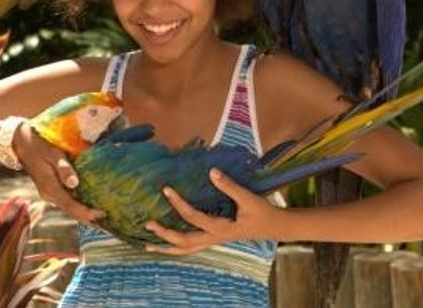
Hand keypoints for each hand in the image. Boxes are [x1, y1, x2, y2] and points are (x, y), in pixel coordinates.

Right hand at [12, 121, 99, 223]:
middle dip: (88, 218)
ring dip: (84, 214)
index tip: (101, 214)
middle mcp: (50, 195)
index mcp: (50, 188)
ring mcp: (50, 194)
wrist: (23, 145)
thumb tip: (75, 183)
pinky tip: (89, 206)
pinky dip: (79, 206)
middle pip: (71, 211)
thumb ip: (64, 169)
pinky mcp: (52, 190)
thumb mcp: (53, 155)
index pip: (71, 206)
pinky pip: (67, 202)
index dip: (86, 212)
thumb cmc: (40, 147)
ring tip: (101, 219)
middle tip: (106, 223)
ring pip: (69, 208)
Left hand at [144, 168, 287, 254]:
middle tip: (148, 224)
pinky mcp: (215, 239)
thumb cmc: (262, 212)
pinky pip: (192, 247)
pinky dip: (177, 247)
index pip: (193, 217)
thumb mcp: (248, 198)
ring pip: (186, 250)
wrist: (273, 227)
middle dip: (164, 235)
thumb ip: (229, 186)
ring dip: (167, 248)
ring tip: (148, 247)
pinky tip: (168, 243)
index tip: (167, 189)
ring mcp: (213, 241)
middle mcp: (214, 238)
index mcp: (221, 228)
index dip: (178, 203)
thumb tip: (211, 172)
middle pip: (184, 242)